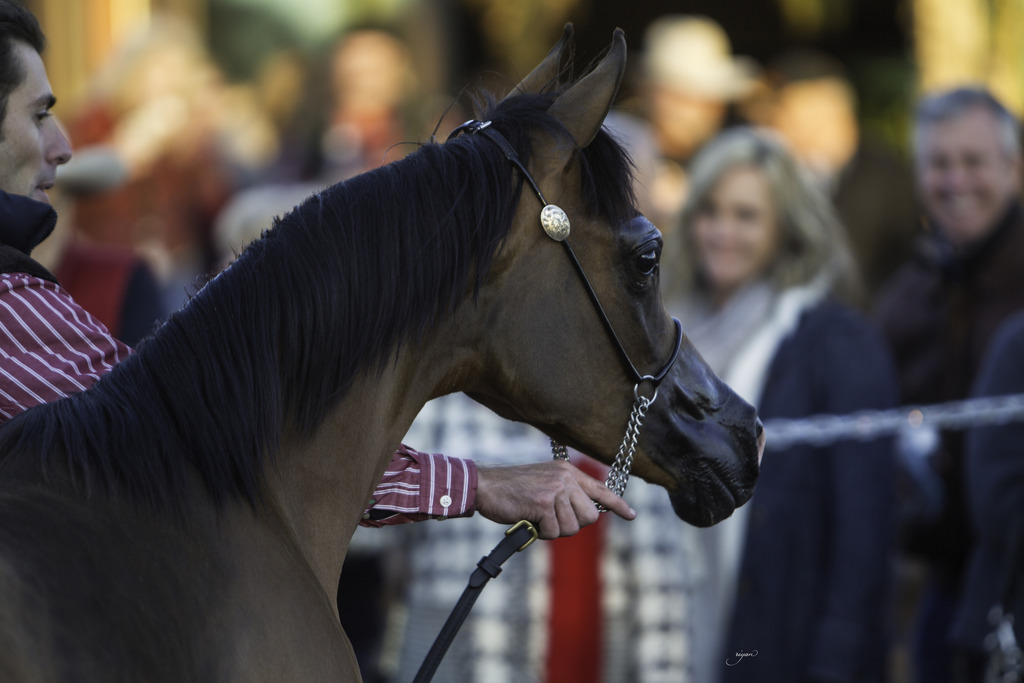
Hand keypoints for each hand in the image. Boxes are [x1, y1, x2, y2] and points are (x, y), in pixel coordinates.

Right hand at [474, 460, 636, 538]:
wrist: (486, 486)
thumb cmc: (512, 490)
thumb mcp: (544, 483)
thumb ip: (566, 494)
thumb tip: (586, 515)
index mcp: (568, 471)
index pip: (601, 489)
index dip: (618, 505)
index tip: (632, 515)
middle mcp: (565, 478)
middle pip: (590, 516)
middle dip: (573, 524)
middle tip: (551, 519)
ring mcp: (555, 489)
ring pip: (573, 527)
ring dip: (554, 530)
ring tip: (537, 517)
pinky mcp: (544, 503)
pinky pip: (554, 532)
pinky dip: (541, 533)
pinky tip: (530, 520)